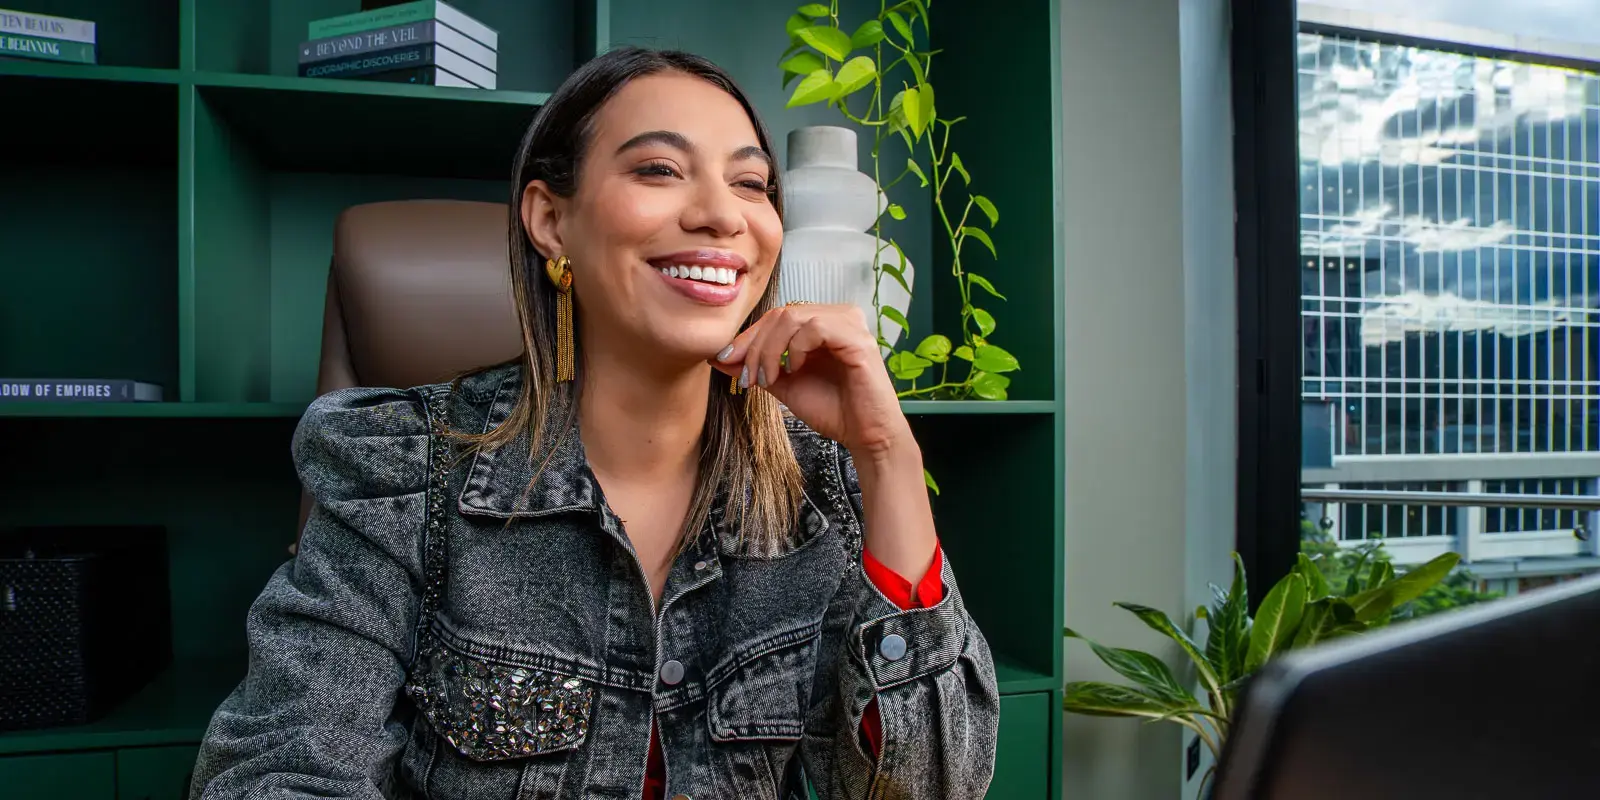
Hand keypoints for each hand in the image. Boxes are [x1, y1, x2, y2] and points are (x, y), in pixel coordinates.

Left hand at [710, 303, 911, 460]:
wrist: (863, 436)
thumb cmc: (832, 409)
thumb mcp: (783, 385)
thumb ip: (756, 368)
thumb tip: (718, 357)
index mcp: (821, 323)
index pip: (776, 317)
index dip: (747, 337)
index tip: (725, 360)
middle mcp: (837, 316)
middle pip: (781, 314)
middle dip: (755, 345)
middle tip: (748, 377)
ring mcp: (850, 324)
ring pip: (793, 317)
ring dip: (770, 349)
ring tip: (769, 379)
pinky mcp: (858, 338)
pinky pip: (815, 327)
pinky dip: (796, 348)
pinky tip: (794, 369)